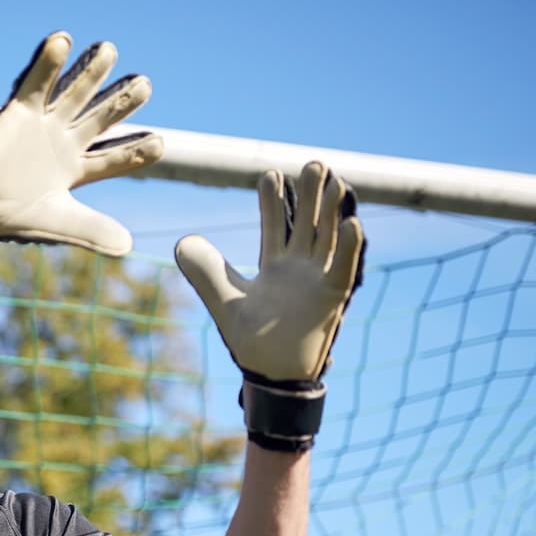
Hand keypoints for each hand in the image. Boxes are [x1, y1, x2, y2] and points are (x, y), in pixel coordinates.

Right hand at [0, 32, 162, 262]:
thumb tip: (128, 246)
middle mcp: (64, 143)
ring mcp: (44, 125)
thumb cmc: (12, 217)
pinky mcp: (19, 111)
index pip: (114, 156)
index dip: (136, 151)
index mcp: (77, 169)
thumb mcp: (57, 223)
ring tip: (109, 50)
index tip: (160, 144)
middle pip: (100, 118)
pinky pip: (37, 82)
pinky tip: (62, 40)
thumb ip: (91, 230)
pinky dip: (47, 62)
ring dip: (92, 73)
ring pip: (74, 93)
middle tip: (144, 86)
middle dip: (122, 102)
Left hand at [174, 161, 365, 450]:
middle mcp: (299, 267)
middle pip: (306, 222)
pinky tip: (352, 222)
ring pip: (328, 237)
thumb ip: (203, 270)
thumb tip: (183, 241)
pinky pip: (342, 268)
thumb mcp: (222, 299)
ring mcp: (317, 280)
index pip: (275, 223)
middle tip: (312, 164)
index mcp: (274, 264)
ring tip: (336, 178)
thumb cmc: (250, 338)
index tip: (270, 174)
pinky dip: (348, 247)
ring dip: (333, 210)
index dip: (273, 199)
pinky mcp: (332, 298)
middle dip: (309, 194)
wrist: (269, 371)